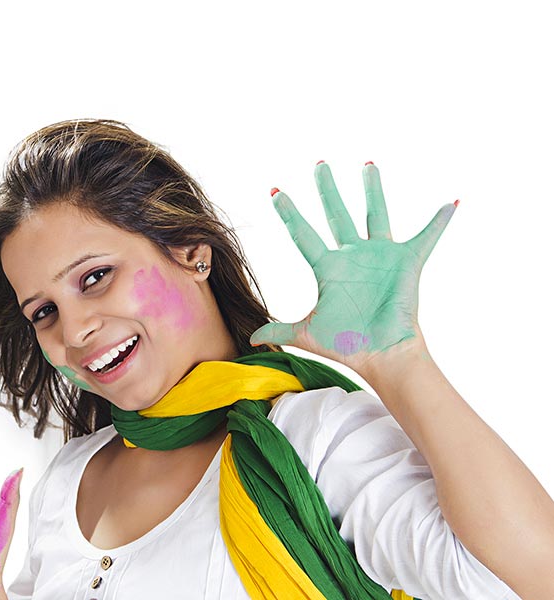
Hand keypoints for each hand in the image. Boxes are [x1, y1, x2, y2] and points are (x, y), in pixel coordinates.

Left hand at [249, 162, 455, 371]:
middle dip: (327, 189)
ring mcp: (380, 257)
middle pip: (336, 214)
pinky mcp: (407, 262)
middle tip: (320, 165)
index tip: (275, 192)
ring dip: (372, 190)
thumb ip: (280, 330)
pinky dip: (440, 221)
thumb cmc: (348, 346)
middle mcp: (352, 256)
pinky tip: (451, 202)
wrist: (382, 355)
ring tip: (368, 164)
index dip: (289, 214)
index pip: (303, 234)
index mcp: (328, 269)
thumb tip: (249, 339)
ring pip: (374, 214)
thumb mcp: (307, 333)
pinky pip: (427, 237)